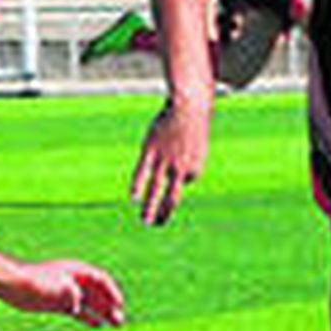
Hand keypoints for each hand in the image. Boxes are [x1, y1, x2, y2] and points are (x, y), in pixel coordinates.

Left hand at [0, 259, 126, 327]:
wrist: (12, 285)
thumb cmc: (33, 282)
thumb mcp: (54, 287)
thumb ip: (68, 295)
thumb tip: (76, 306)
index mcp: (76, 271)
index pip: (101, 280)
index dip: (112, 292)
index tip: (119, 305)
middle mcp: (74, 281)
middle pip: (98, 293)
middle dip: (110, 306)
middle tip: (120, 321)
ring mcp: (66, 292)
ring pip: (90, 303)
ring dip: (102, 313)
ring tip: (115, 325)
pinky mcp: (58, 303)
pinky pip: (78, 311)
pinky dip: (88, 317)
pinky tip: (96, 326)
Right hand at [130, 99, 209, 226]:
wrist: (189, 105)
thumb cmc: (192, 125)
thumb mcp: (197, 146)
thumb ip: (189, 163)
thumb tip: (181, 179)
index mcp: (195, 168)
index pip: (185, 181)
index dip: (179, 173)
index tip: (177, 159)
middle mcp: (181, 167)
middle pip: (173, 197)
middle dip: (165, 213)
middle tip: (159, 225)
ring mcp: (165, 159)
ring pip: (156, 188)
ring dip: (151, 208)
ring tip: (146, 222)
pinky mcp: (151, 149)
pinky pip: (142, 171)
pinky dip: (137, 185)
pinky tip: (133, 198)